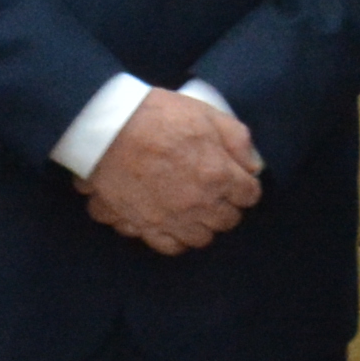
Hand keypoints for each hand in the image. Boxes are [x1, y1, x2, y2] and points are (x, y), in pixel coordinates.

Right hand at [82, 87, 262, 254]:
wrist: (107, 127)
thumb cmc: (157, 115)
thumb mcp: (207, 114)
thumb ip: (237, 140)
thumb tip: (253, 165)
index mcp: (218, 175)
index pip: (249, 195)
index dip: (245, 185)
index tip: (238, 179)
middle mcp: (198, 204)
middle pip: (228, 220)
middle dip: (227, 206)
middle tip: (217, 192)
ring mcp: (170, 219)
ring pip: (201, 238)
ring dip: (203, 224)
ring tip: (195, 209)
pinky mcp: (142, 226)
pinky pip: (169, 246)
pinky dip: (175, 237)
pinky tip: (172, 222)